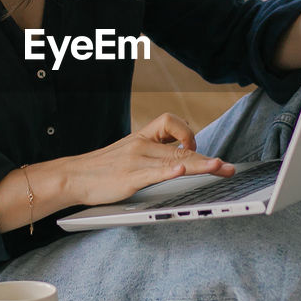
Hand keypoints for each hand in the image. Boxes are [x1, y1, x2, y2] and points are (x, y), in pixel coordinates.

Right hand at [65, 113, 235, 205]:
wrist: (72, 176)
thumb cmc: (101, 168)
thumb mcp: (128, 153)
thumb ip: (150, 153)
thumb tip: (177, 161)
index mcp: (142, 137)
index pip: (171, 123)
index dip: (188, 134)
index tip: (196, 149)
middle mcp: (142, 145)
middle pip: (181, 149)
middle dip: (208, 159)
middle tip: (229, 168)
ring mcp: (136, 160)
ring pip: (174, 160)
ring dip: (199, 165)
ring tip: (219, 168)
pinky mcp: (129, 176)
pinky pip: (153, 171)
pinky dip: (169, 172)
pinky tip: (181, 173)